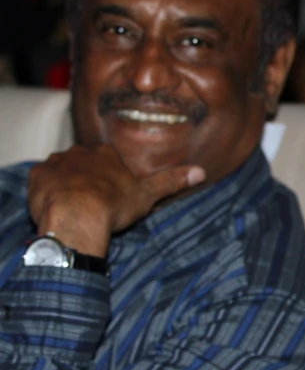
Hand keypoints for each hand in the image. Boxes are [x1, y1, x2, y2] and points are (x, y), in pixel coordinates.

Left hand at [28, 145, 204, 256]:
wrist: (76, 217)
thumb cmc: (113, 205)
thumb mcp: (148, 195)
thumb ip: (172, 181)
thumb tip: (201, 171)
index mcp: (107, 153)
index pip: (107, 159)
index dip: (109, 177)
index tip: (110, 194)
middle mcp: (80, 152)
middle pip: (83, 162)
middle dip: (87, 178)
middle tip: (92, 202)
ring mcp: (57, 164)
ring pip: (62, 170)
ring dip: (66, 183)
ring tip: (73, 207)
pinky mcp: (38, 177)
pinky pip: (41, 180)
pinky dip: (47, 191)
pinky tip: (56, 207)